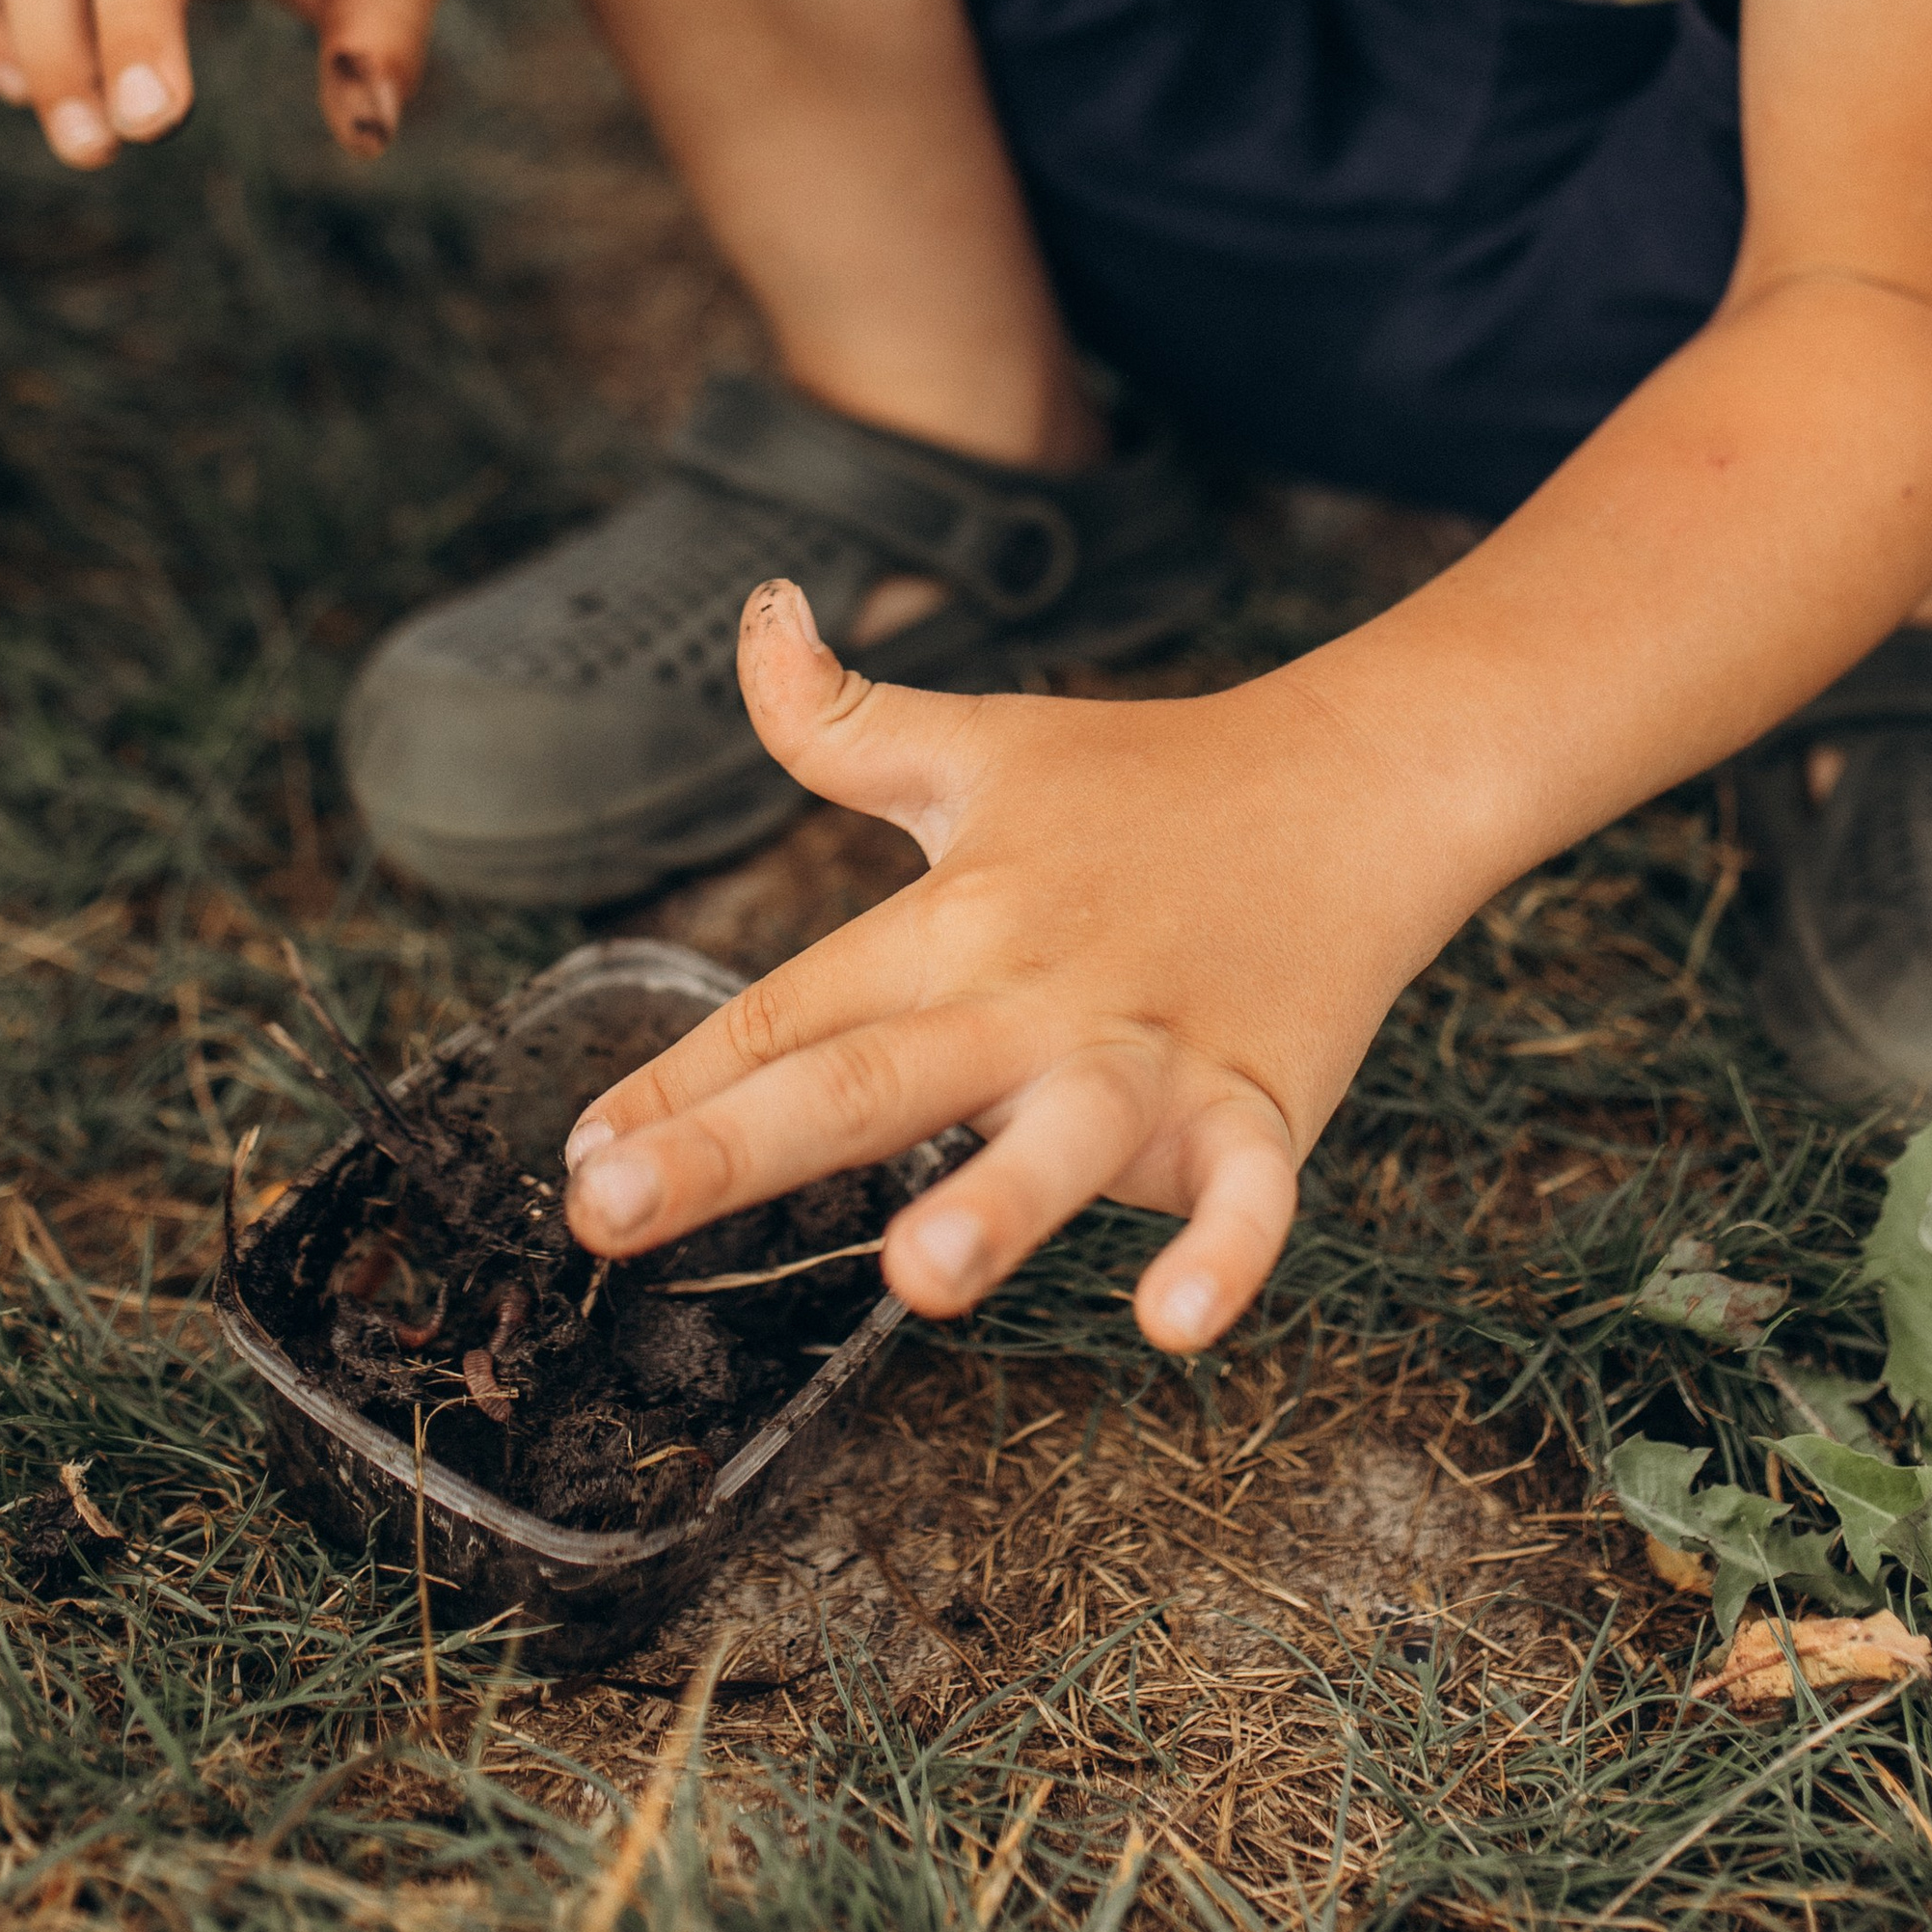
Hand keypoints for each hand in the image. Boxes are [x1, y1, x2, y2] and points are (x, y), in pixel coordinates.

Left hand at [563, 583, 1447, 1349]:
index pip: (790, 1009)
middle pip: (873, 1074)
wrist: (1357, 780)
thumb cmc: (1150, 783)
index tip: (573, 1156)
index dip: (677, 1079)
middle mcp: (1033, 992)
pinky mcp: (1262, 1098)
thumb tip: (758, 611)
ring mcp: (1151, 1051)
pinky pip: (1247, 1194)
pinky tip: (1176, 1320)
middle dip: (737, 1146)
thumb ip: (842, 721)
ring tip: (916, 1278)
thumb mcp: (981, 745)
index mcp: (954, 921)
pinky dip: (1223, 1253)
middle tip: (607, 1213)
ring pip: (1062, 1139)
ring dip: (993, 1202)